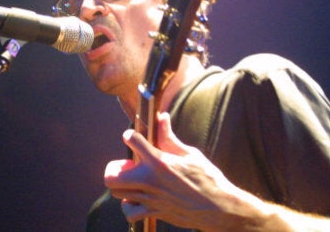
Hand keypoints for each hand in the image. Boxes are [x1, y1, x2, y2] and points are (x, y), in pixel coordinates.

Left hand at [104, 112, 249, 229]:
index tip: (132, 138)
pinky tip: (137, 199)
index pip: (132, 140)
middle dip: (114, 169)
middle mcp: (150, 180)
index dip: (130, 136)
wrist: (218, 208)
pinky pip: (130, 212)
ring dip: (122, 185)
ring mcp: (150, 198)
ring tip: (133, 181)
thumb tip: (162, 117)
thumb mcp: (190, 154)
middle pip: (112, 176)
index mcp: (159, 161)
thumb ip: (169, 137)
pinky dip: (129, 206)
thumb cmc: (207, 179)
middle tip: (127, 167)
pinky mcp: (154, 212)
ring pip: (117, 193)